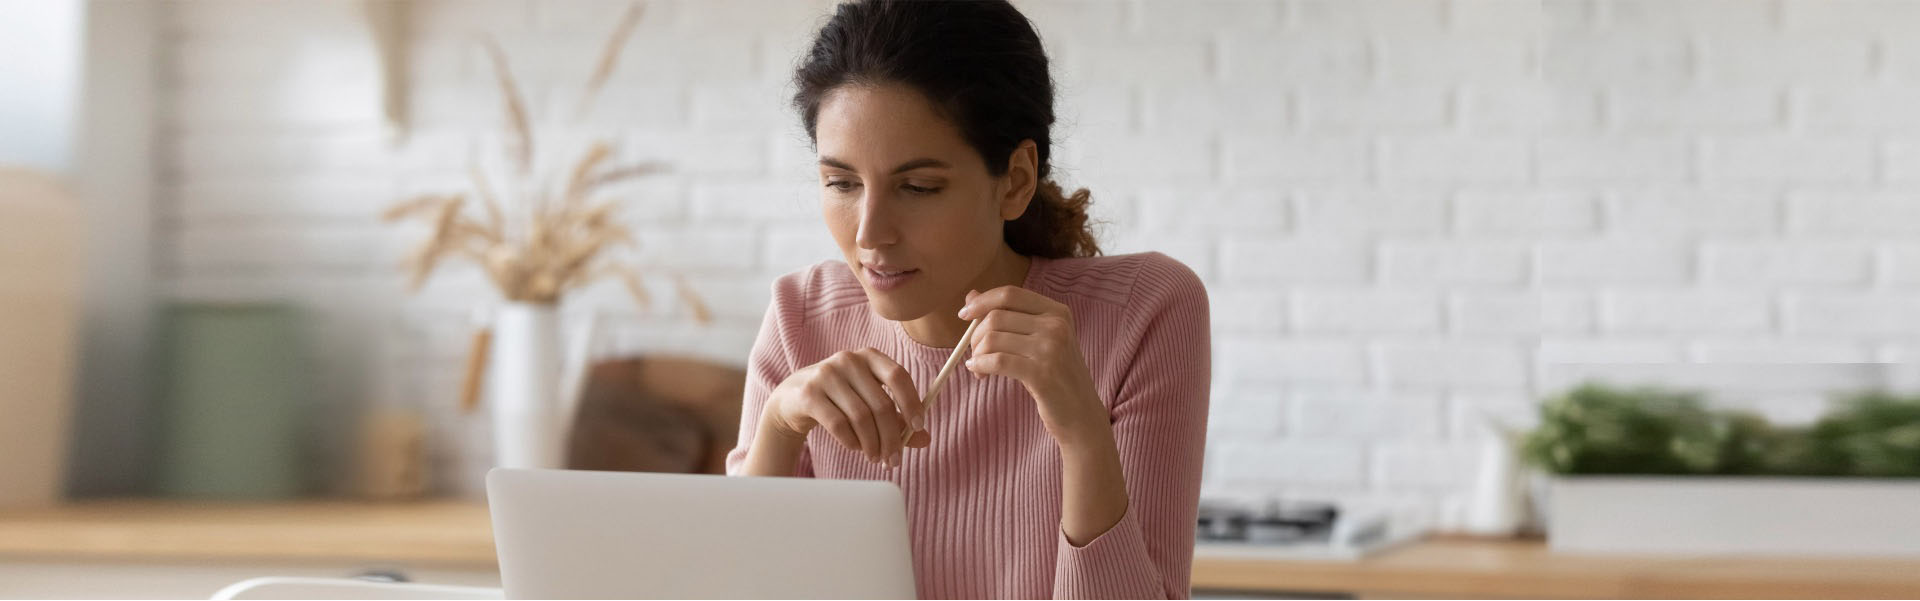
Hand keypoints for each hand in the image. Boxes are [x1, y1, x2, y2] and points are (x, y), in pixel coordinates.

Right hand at [763, 348, 929, 467]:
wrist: (793, 398)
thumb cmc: (840, 400)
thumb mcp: (869, 403)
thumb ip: (898, 419)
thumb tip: (926, 439)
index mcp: (869, 356)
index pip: (898, 375)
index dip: (911, 402)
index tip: (918, 427)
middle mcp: (848, 360)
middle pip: (881, 404)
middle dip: (891, 437)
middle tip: (894, 460)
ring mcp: (826, 374)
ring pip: (861, 417)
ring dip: (872, 444)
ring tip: (874, 457)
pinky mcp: (809, 394)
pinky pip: (839, 425)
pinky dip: (851, 442)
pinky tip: (855, 447)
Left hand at [957, 287, 1109, 448]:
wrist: (1081, 413)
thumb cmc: (1056, 376)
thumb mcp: (1040, 340)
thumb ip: (1009, 316)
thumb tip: (971, 295)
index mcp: (1057, 312)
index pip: (1010, 294)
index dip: (982, 301)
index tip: (964, 315)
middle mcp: (1056, 326)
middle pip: (996, 317)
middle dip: (976, 336)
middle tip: (976, 354)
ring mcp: (1051, 349)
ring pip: (992, 338)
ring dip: (977, 354)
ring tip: (980, 369)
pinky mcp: (1042, 374)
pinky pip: (996, 361)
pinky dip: (981, 366)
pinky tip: (980, 373)